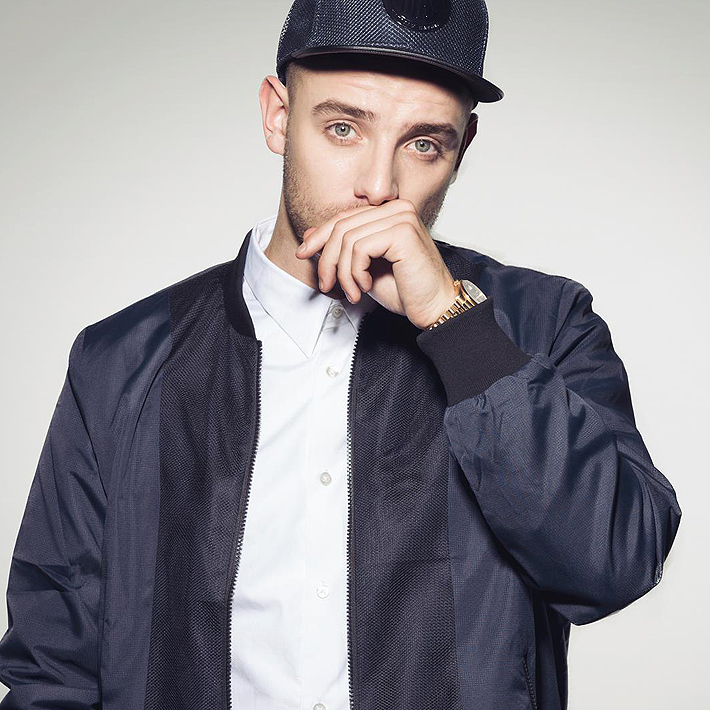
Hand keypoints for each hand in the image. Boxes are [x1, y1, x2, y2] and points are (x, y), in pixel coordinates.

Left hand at [294, 199, 457, 329]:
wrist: (433, 308)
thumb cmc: (404, 290)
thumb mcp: (363, 267)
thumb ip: (342, 249)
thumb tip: (310, 233)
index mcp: (389, 212)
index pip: (344, 217)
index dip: (319, 236)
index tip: (303, 254)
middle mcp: (397, 208)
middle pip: (341, 226)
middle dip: (326, 259)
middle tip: (327, 285)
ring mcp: (402, 217)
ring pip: (347, 239)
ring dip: (342, 273)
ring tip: (352, 292)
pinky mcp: (402, 232)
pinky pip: (359, 249)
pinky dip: (355, 273)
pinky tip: (365, 287)